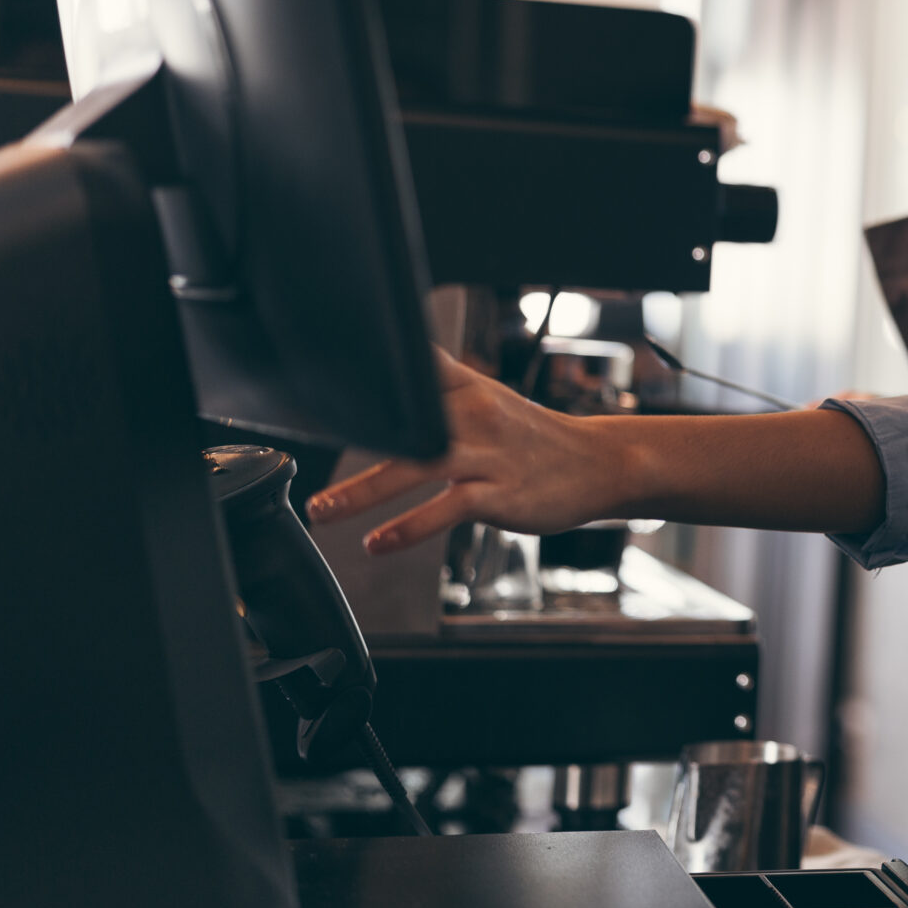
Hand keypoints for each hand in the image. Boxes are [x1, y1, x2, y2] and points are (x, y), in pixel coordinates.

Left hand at [308, 350, 643, 552]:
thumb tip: (382, 393)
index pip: (414, 366)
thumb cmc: (533, 438)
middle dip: (353, 437)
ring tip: (324, 511)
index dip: (372, 365)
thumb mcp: (488, 401)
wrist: (600, 462)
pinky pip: (446, 509)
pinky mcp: (500, 493)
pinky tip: (378, 543)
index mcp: (467, 387)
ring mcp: (489, 453)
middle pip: (406, 422)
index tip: (323, 373)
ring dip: (364, 491)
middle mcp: (476, 413)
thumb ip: (438, 393)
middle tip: (308, 451)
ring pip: (419, 466)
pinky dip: (408, 528)